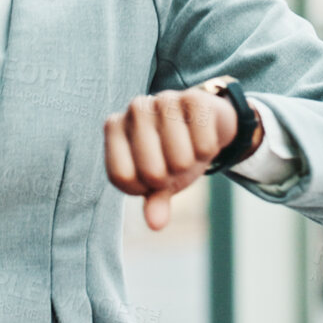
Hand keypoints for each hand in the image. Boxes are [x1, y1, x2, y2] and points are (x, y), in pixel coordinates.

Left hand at [104, 76, 261, 231]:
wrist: (206, 122)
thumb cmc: (173, 154)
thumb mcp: (162, 181)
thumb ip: (155, 202)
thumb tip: (155, 224)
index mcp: (115, 128)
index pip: (121, 176)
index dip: (142, 188)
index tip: (151, 179)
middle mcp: (135, 109)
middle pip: (152, 172)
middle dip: (170, 178)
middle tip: (174, 165)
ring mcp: (163, 99)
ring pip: (180, 159)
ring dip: (190, 164)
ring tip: (188, 151)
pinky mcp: (194, 97)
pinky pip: (204, 145)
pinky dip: (208, 151)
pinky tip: (203, 137)